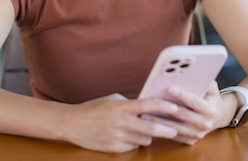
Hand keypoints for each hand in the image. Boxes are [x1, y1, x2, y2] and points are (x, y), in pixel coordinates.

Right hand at [64, 93, 178, 152]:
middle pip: (150, 128)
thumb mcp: (112, 99)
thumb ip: (130, 103)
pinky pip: (133, 147)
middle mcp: (120, 123)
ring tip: (143, 130)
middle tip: (174, 129)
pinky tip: (129, 137)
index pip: (146, 106)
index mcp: (121, 107)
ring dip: (147, 136)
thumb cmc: (94, 108)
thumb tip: (148, 106)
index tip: (174, 107)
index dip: (162, 106)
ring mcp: (117, 137)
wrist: (73, 123)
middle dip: (165, 129)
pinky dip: (135, 142)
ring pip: (143, 140)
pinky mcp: (114, 149)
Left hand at [143, 82, 226, 144]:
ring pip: (175, 128)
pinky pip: (173, 136)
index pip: (195, 102)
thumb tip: (190, 73)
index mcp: (211, 110)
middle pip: (183, 115)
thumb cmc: (210, 97)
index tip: (170, 88)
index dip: (183, 95)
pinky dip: (161, 130)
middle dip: (167, 108)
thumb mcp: (212, 87)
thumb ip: (204, 81)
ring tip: (145, 115)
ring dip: (159, 122)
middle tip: (152, 102)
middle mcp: (206, 124)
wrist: (218, 116)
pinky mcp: (190, 140)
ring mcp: (198, 134)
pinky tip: (150, 124)